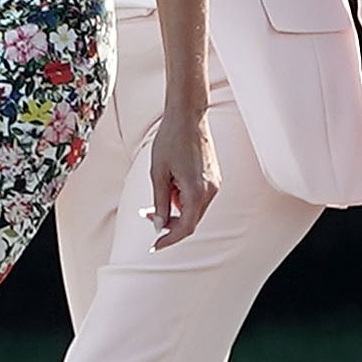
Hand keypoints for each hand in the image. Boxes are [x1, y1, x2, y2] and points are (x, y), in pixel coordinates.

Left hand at [145, 97, 219, 248]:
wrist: (188, 116)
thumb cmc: (170, 140)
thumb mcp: (158, 174)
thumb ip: (160, 203)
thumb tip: (160, 226)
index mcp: (197, 192)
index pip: (185, 227)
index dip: (169, 239)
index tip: (154, 246)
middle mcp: (210, 190)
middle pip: (190, 220)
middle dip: (169, 222)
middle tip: (146, 215)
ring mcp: (214, 184)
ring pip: (193, 209)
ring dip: (175, 208)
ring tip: (159, 187)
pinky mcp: (213, 177)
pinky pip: (197, 197)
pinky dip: (182, 197)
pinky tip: (171, 181)